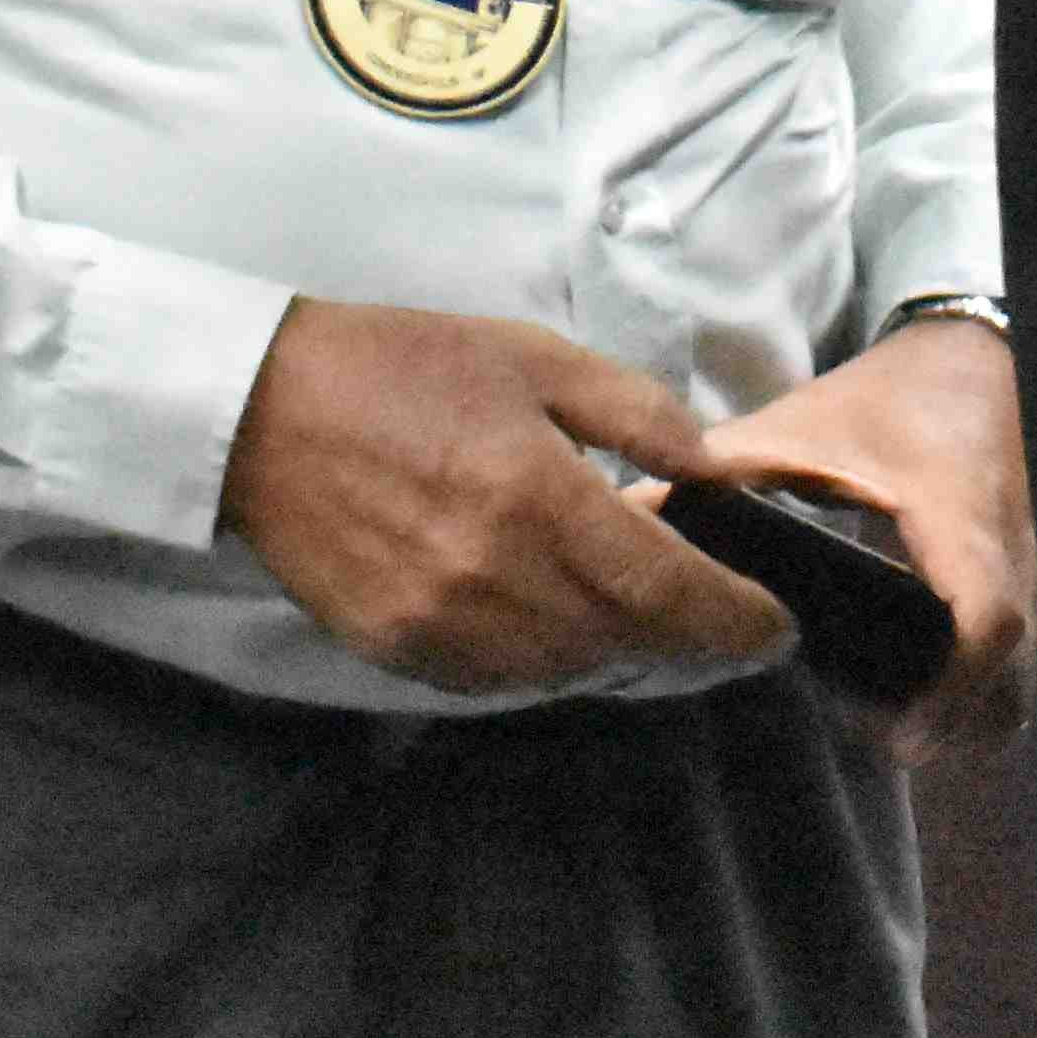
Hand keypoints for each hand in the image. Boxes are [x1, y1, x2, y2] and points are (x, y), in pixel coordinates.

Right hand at [219, 298, 792, 695]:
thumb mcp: (533, 356)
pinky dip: (547, 663)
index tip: (778, 630)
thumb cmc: (402, 366)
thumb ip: (636, 413)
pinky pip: (500, 681)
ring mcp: (441, 624)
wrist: (258, 411)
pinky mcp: (397, 650)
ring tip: (647, 620)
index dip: (735, 622)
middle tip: (726, 623)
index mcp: (537, 494)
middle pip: (627, 642)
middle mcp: (495, 576)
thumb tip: (714, 467)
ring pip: (568, 672)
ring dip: (620, 652)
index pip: (667, 590)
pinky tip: (560, 625)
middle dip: (690, 640)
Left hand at [698, 315, 1035, 763]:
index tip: (898, 732)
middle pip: (1009, 678)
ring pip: (1017, 686)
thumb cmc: (881, 397)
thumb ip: (727, 468)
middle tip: (874, 736)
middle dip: (946, 725)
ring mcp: (1023, 576)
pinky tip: (914, 701)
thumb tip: (635, 516)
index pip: (988, 616)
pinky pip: (1015, 671)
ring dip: (961, 721)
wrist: (961, 357)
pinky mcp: (1020, 587)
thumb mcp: (802, 426)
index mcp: (957, 514)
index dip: (952, 684)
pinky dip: (973, 702)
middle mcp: (1007, 554)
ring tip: (888, 724)